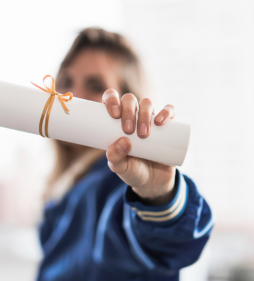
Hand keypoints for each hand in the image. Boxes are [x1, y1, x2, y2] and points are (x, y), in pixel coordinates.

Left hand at [103, 90, 176, 205]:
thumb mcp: (119, 167)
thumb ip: (115, 157)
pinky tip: (161, 121)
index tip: (113, 114)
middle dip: (128, 111)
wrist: (152, 182)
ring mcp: (150, 118)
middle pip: (130, 100)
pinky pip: (169, 110)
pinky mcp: (168, 125)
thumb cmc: (131, 170)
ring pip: (147, 103)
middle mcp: (132, 114)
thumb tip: (123, 141)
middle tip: (128, 130)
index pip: (111, 99)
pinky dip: (167, 111)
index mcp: (115, 119)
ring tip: (144, 133)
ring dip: (144, 113)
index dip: (111, 99)